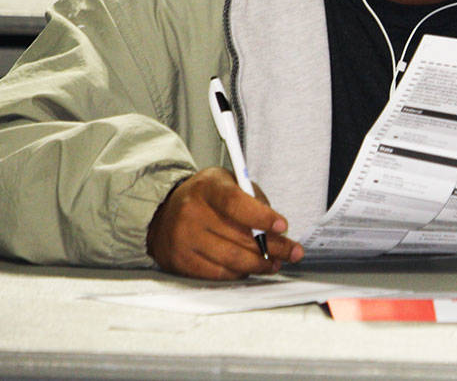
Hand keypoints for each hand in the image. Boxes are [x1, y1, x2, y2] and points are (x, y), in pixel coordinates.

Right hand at [146, 167, 303, 278]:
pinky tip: (250, 268)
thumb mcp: (230, 183)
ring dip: (259, 264)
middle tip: (292, 252)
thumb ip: (253, 200)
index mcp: (207, 187)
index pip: (236, 203)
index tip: (283, 226)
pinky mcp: (180, 261)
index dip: (262, 216)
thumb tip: (275, 229)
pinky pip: (217, 273)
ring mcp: (183, 239)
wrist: (165, 213)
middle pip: (238, 237)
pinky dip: (239, 273)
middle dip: (273, 247)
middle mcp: (191, 213)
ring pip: (230, 260)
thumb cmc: (206, 198)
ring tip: (275, 263)